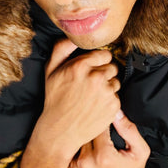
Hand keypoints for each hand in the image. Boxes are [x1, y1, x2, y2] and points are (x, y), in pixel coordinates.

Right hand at [20, 38, 120, 167]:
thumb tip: (73, 35)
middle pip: (112, 66)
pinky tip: (96, 106)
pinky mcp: (114, 106)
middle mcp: (96, 77)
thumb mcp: (50, 70)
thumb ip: (61, 48)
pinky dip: (109, 100)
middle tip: (90, 85)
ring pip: (116, 81)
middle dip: (103, 73)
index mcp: (80, 66)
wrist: (60, 131)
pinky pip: (117, 96)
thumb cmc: (54, 99)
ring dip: (107, 86)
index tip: (90, 70)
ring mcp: (106, 92)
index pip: (104, 54)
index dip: (98, 62)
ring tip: (92, 96)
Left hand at [67, 110, 150, 167]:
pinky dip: (80, 150)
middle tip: (102, 130)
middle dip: (93, 129)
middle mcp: (86, 163)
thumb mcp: (141, 151)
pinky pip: (72, 152)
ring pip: (77, 142)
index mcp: (103, 156)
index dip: (102, 119)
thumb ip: (129, 130)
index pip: (97, 125)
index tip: (106, 118)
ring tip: (97, 142)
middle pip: (84, 132)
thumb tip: (117, 112)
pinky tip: (90, 152)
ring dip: (85, 139)